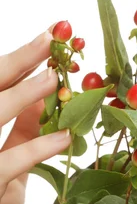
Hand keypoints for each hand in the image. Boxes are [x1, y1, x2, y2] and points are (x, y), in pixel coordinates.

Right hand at [0, 29, 71, 203]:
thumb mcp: (5, 166)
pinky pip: (4, 163)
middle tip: (51, 38)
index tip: (48, 39)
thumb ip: (20, 131)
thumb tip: (46, 94)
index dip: (16, 61)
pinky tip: (64, 138)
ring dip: (23, 95)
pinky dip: (34, 149)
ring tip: (56, 77)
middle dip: (17, 61)